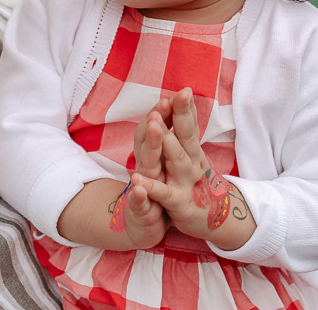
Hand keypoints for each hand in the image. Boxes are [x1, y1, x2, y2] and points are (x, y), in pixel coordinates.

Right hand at [117, 99, 173, 247]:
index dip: (167, 109)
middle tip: (164, 100)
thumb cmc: (158, 186)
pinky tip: (137, 186)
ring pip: (146, 162)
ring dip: (149, 143)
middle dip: (157, 118)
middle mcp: (147, 163)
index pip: (158, 125)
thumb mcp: (167, 160)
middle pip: (149, 137)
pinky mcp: (140, 207)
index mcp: (156, 152)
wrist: (143, 224)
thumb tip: (178, 105)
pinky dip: (138, 193)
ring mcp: (142, 184)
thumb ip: (170, 135)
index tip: (180, 93)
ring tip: (153, 125)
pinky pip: (139, 200)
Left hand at [133, 89, 255, 248]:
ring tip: (155, 124)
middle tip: (174, 97)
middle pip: (185, 135)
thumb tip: (185, 100)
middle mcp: (191, 161)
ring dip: (165, 142)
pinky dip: (150, 187)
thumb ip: (187, 129)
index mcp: (192, 150)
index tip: (185, 89)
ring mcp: (185, 181)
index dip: (186, 107)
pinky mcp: (177, 202)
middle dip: (180, 116)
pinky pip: (163, 193)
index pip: (189, 123)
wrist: (216, 220)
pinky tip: (137, 180)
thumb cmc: (197, 181)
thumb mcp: (194, 154)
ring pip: (176, 159)